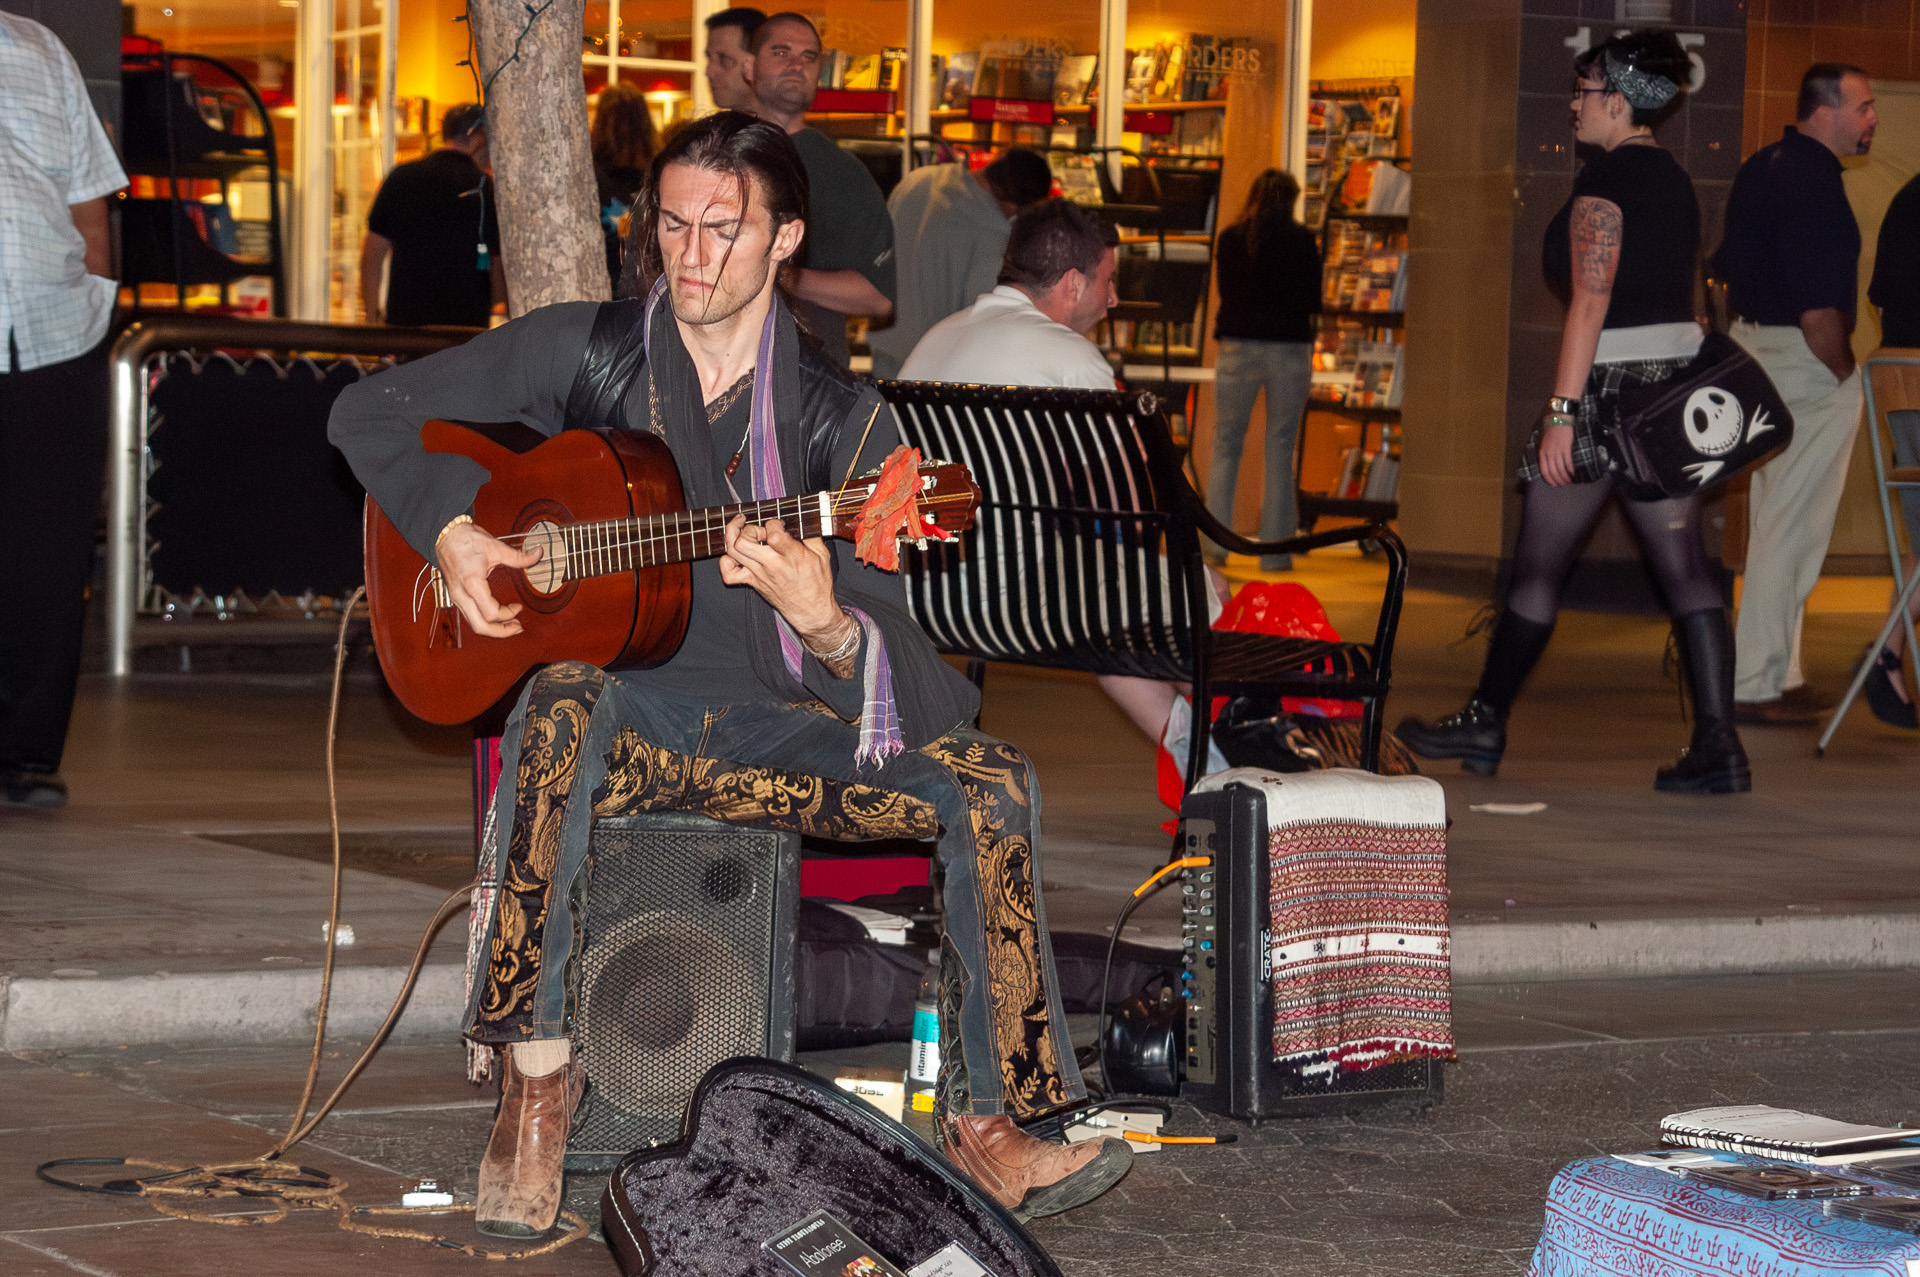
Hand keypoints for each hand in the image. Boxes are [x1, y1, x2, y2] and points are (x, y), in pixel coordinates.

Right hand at [436, 520, 541, 637]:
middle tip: (517, 628)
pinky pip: (470, 617)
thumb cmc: (465, 540)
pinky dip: (484, 621)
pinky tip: (496, 617)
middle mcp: (461, 595)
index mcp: (472, 584)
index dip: (508, 614)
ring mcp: (456, 598)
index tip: (519, 607)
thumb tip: (537, 554)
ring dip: (493, 629)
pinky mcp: (456, 597)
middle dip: (501, 632)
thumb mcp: (495, 547)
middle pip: (480, 627)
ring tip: (509, 625)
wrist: (445, 535)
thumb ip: (518, 556)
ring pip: (473, 625)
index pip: (491, 614)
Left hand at [719, 515, 849, 649]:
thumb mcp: (823, 556)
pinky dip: (726, 561)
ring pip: (733, 551)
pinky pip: (729, 574)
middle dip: (748, 528)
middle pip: (744, 541)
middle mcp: (772, 565)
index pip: (772, 533)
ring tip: (743, 530)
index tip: (779, 525)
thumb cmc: (817, 585)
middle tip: (759, 529)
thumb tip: (800, 521)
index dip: (773, 523)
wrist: (811, 611)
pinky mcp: (753, 582)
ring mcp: (759, 574)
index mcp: (792, 557)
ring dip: (734, 536)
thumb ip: (811, 535)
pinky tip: (735, 554)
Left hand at [1538, 421, 1576, 486]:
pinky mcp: (1566, 447)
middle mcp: (1549, 453)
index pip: (1544, 470)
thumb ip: (1546, 453)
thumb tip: (1550, 464)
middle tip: (1564, 485)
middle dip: (1559, 480)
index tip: (1555, 485)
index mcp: (1542, 453)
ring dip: (1565, 476)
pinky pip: (1568, 461)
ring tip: (1570, 481)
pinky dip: (1571, 469)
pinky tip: (1574, 473)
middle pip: (1553, 471)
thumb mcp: (1545, 443)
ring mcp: (1557, 450)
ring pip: (1560, 468)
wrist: (1559, 419)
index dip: (1550, 479)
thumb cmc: (1552, 431)